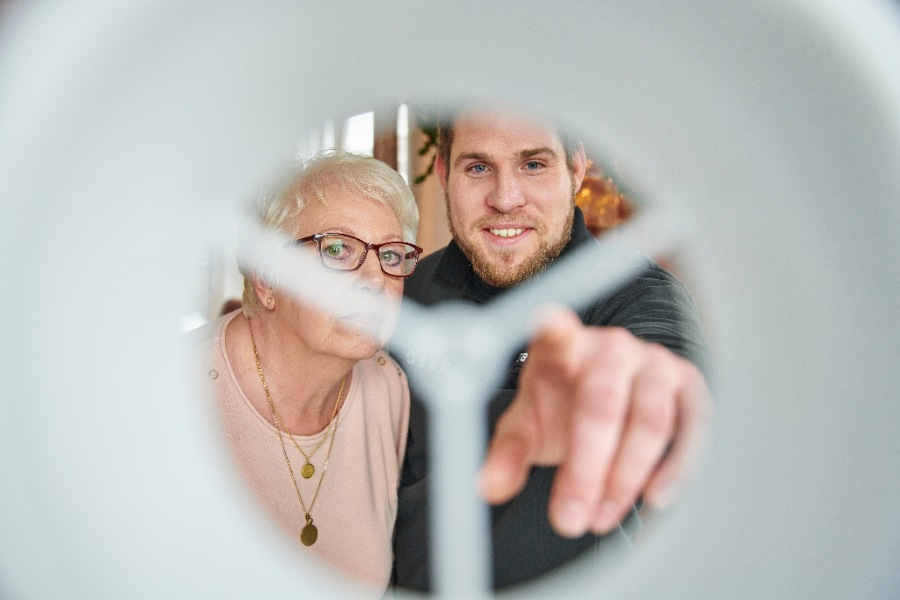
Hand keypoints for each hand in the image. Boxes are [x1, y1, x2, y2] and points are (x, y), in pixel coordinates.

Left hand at [478, 306, 709, 537]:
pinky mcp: (688, 386)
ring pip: (650, 422)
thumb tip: (489, 486)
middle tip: (569, 518)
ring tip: (599, 519)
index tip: (549, 325)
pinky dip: (675, 468)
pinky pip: (691, 429)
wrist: (610, 401)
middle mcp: (612, 347)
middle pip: (602, 405)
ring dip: (624, 479)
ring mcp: (654, 363)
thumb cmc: (563, 406)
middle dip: (585, 469)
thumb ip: (507, 453)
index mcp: (564, 346)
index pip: (557, 332)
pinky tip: (654, 499)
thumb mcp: (528, 427)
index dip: (555, 328)